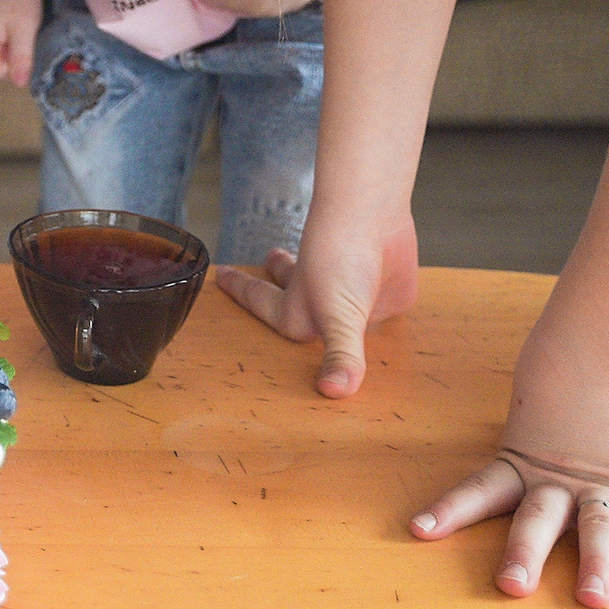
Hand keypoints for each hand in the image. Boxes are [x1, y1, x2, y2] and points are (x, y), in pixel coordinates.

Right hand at [0, 0, 44, 88]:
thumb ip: (20, 58)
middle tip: (23, 38)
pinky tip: (17, 27)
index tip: (21, 49)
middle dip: (11, 60)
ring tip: (21, 31)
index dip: (10, 68)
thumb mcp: (25, 30)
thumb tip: (19, 85)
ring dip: (12, 51)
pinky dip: (10, 43)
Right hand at [213, 212, 416, 397]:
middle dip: (272, 279)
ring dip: (319, 282)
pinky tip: (379, 300)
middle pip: (289, 291)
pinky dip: (375, 299)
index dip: (241, 291)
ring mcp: (354, 295)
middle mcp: (322, 303)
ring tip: (300, 263)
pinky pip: (378, 301)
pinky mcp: (389, 289)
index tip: (219, 273)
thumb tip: (334, 393)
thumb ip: (340, 355)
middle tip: (266, 258)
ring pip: (331, 296)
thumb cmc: (340, 258)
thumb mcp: (337, 316)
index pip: (261, 304)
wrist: (374, 214)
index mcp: (299, 313)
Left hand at [409, 341, 608, 607]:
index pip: (479, 491)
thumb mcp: (527, 423)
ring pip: (598, 528)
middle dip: (524, 554)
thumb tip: (488, 469)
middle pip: (537, 521)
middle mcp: (559, 482)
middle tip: (511, 586)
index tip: (418, 532)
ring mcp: (605, 484)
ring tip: (592, 598)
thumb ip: (517, 452)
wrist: (604, 349)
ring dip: (595, 565)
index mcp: (522, 466)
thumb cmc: (561, 386)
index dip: (449, 511)